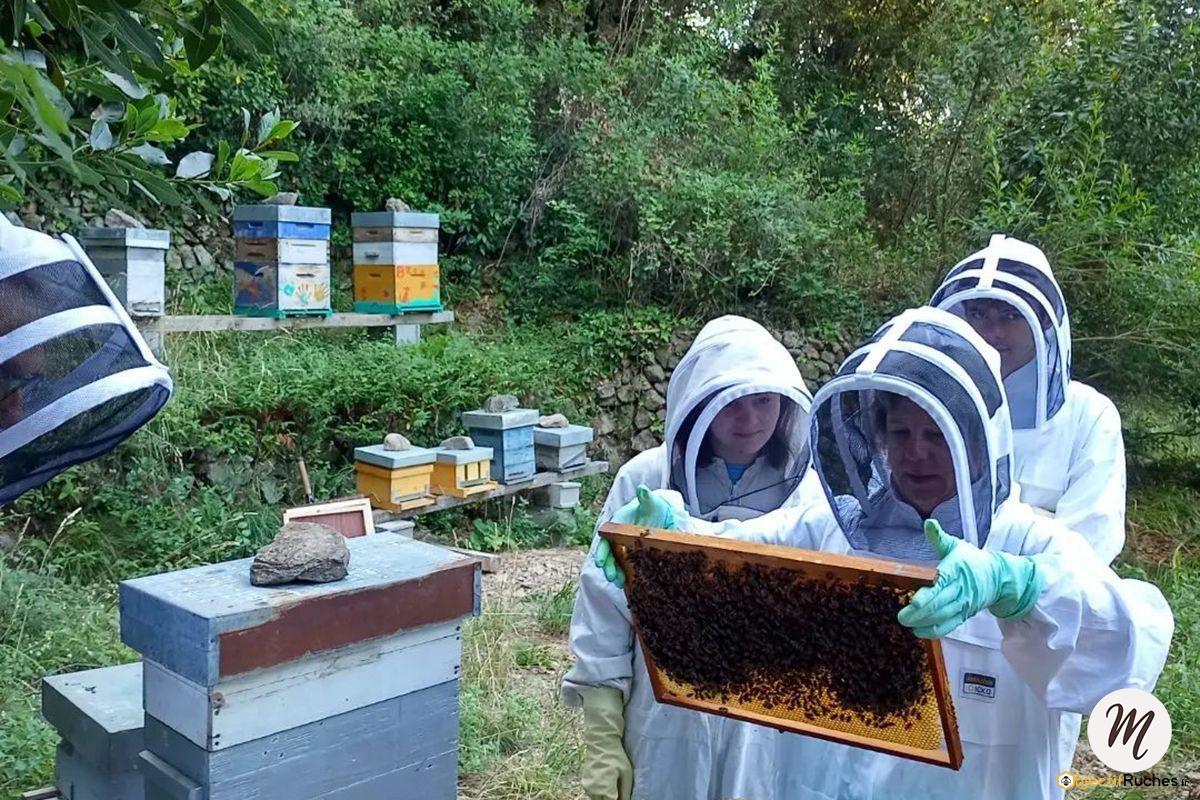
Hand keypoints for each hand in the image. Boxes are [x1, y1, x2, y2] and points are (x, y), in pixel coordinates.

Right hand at [579, 686, 633, 799]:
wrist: (601, 742)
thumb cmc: (616, 757)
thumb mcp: (626, 774)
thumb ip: (625, 793)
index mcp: (605, 790)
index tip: (621, 795)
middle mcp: (593, 791)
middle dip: (611, 799)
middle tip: (619, 791)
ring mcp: (587, 788)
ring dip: (605, 797)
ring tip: (613, 786)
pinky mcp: (584, 783)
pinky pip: (593, 794)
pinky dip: (599, 793)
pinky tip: (606, 784)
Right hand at [595, 486, 685, 587]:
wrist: (660, 514)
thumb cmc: (653, 507)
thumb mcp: (651, 502)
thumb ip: (646, 497)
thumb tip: (642, 489)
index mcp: (617, 524)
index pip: (605, 538)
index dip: (602, 551)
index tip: (600, 562)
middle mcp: (618, 536)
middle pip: (609, 552)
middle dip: (608, 565)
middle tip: (611, 576)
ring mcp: (625, 545)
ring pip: (616, 560)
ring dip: (615, 572)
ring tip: (618, 582)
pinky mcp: (634, 553)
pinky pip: (626, 565)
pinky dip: (625, 573)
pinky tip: (626, 583)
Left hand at [897, 519, 1042, 638]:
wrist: (998, 578)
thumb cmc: (972, 560)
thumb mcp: (956, 545)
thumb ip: (939, 537)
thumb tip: (929, 523)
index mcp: (956, 570)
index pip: (941, 583)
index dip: (928, 594)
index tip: (914, 600)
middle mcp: (960, 589)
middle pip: (940, 603)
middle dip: (920, 612)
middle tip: (901, 616)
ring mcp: (963, 604)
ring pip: (943, 616)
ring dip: (924, 622)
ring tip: (907, 623)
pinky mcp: (964, 614)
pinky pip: (949, 625)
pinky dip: (934, 631)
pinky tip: (919, 632)